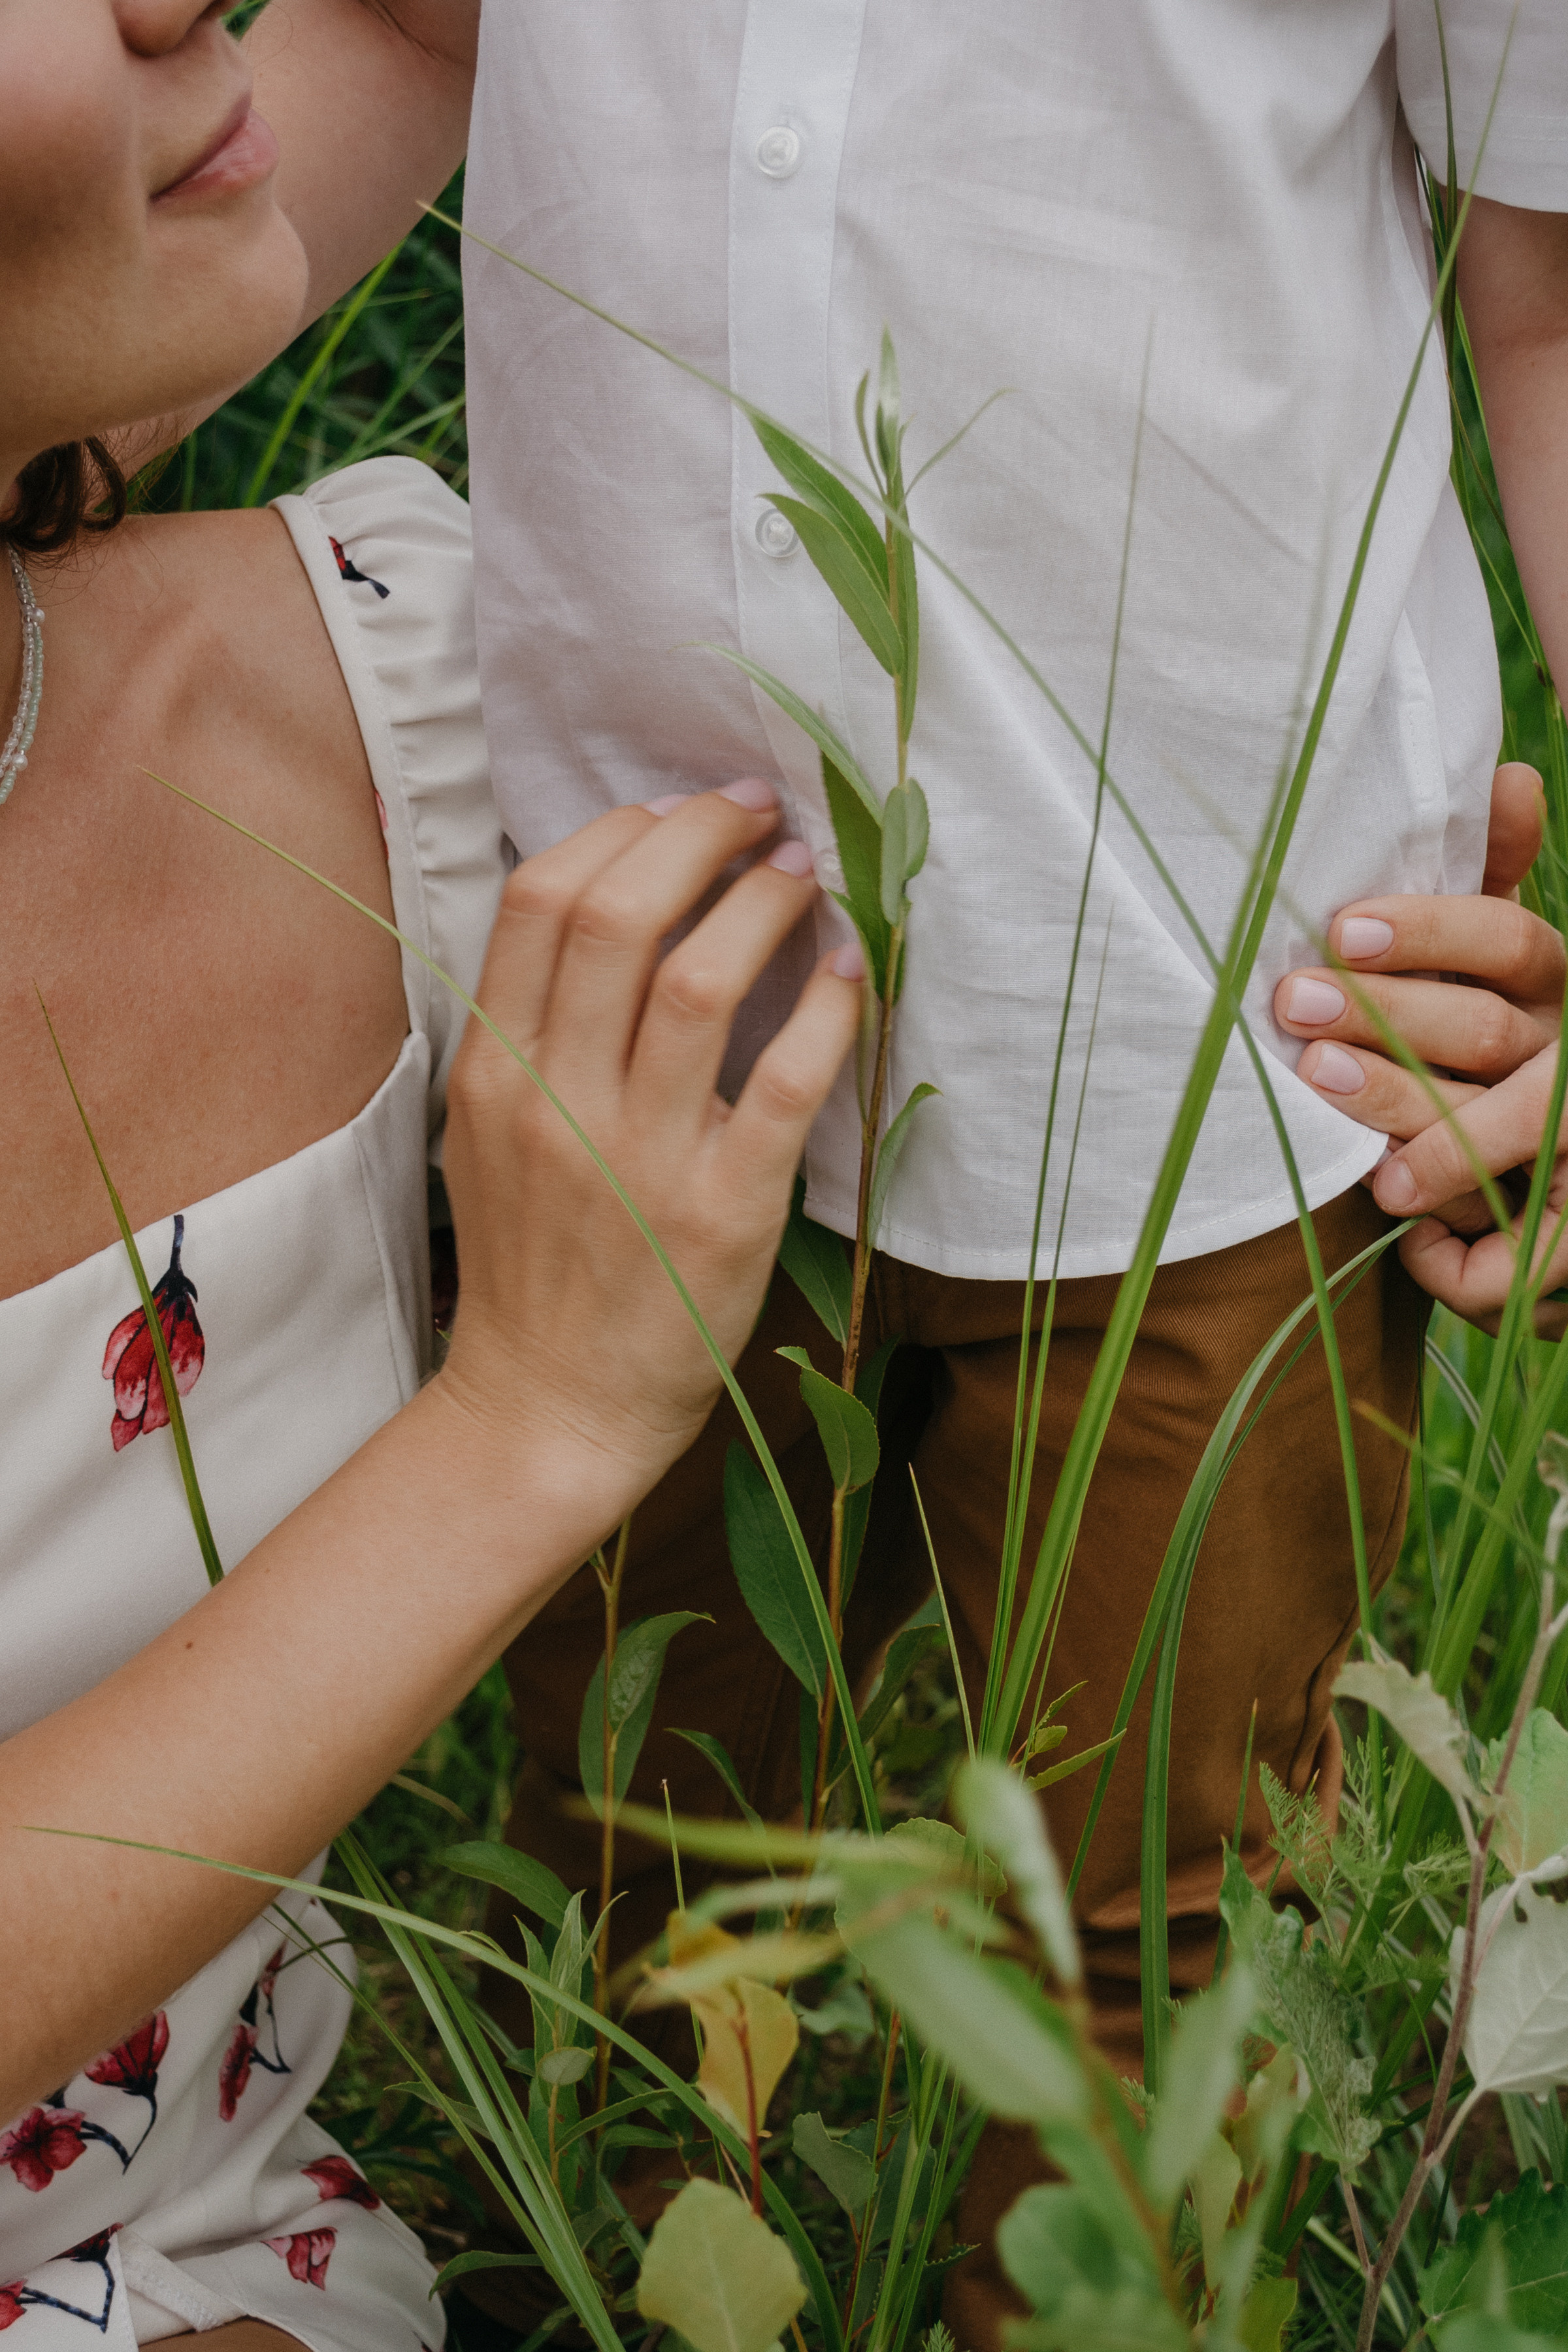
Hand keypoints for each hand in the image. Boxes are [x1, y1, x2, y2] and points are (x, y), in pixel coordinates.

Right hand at [438, 782, 860, 1519]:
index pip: (540, 900)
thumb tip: (608, 911)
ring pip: (703, 981)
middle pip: (620, 915)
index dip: (620, 830)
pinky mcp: (722, 1213)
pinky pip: (786, 1083)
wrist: (547, 1408)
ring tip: (801, 876)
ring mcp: (640, 1158)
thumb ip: (528, 1032)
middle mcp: (558, 1101)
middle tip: (757, 814)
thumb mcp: (487, 1136)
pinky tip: (847, 972)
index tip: (676, 809)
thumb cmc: (531, 1268)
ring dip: (765, 904)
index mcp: (494, 1072)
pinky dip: (826, 1010)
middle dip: (700, 836)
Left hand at [1275, 763, 1567, 1335]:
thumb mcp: (1494, 968)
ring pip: (1491, 1128)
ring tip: (1328, 1099)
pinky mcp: (1565, 1240)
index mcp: (1554, 987)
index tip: (1337, 926)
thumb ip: (1490, 882)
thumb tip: (1507, 774)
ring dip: (1408, 1116)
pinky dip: (1463, 1263)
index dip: (1429, 933)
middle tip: (1293, 1008)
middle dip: (1387, 1021)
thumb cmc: (1489, 1057)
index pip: (1510, 940)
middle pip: (1487, 1033)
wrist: (1549, 1194)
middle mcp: (1567, 1059)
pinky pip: (1516, 1262)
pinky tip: (1410, 1245)